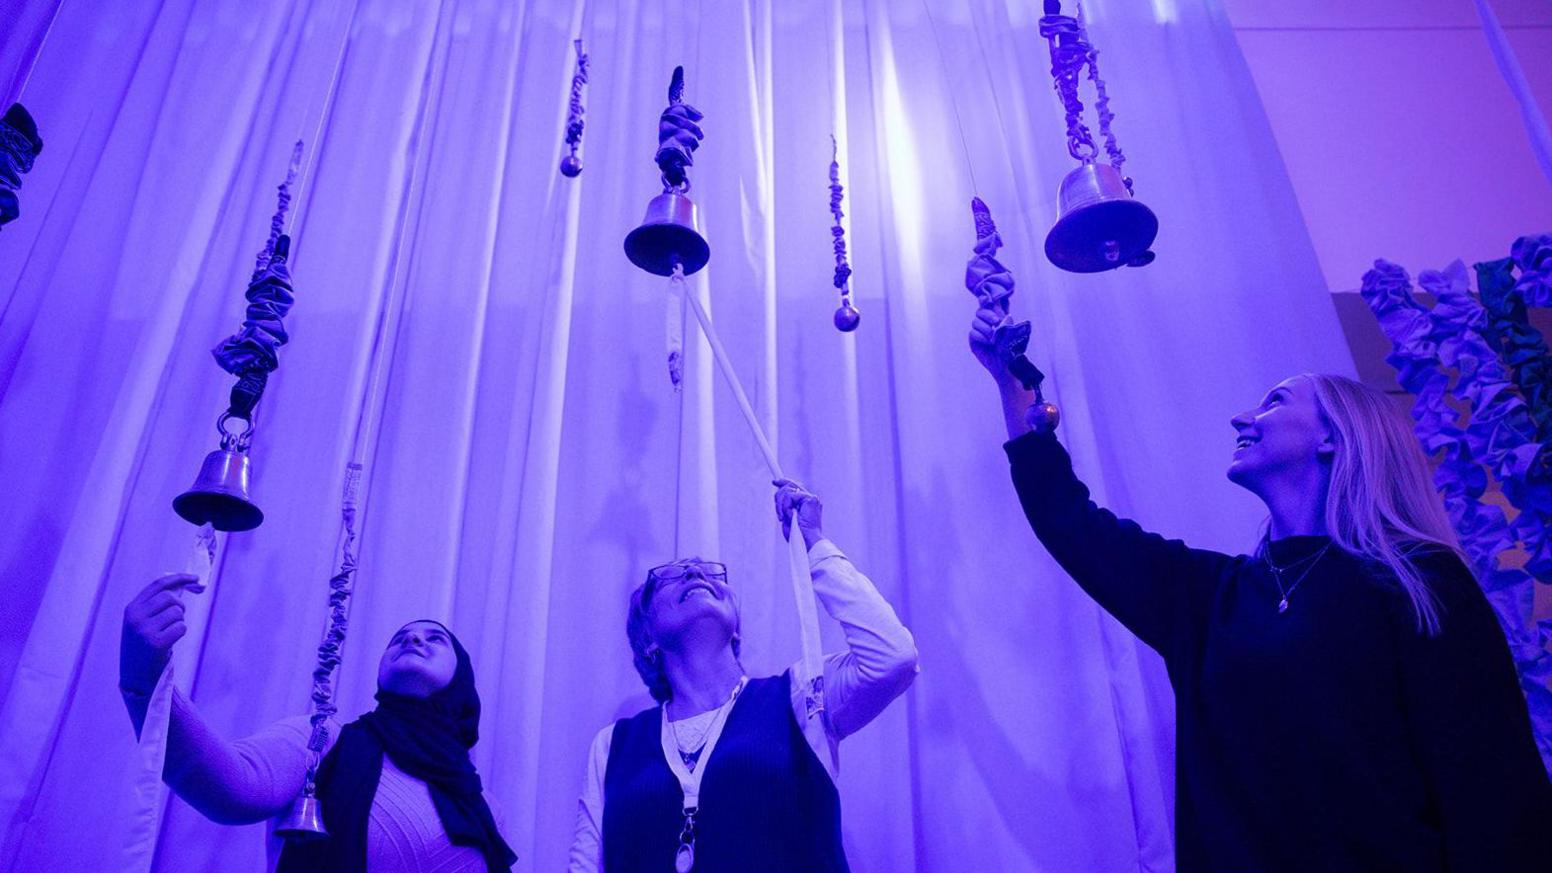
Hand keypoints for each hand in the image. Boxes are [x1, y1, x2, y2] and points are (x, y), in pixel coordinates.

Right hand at [120, 573, 204, 693]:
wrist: (135, 676)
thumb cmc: (143, 646)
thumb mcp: (141, 622)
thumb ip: (154, 605)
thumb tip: (180, 585)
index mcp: (131, 609)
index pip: (157, 585)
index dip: (178, 578)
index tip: (195, 577)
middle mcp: (135, 617)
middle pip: (170, 597)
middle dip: (180, 606)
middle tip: (178, 617)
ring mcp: (144, 630)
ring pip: (177, 612)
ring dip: (179, 621)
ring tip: (169, 633)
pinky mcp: (156, 643)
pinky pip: (181, 627)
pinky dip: (180, 632)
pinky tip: (170, 642)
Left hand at [773, 478, 823, 548]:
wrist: (808, 542)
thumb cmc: (799, 536)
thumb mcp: (788, 519)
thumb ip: (786, 507)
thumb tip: (779, 496)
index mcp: (806, 503)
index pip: (795, 487)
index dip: (784, 482)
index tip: (774, 482)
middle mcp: (810, 499)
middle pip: (789, 486)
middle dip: (778, 498)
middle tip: (780, 515)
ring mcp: (811, 498)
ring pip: (787, 490)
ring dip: (781, 506)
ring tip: (784, 518)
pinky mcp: (810, 499)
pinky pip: (789, 496)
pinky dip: (785, 507)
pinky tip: (790, 516)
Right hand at [968, 300, 1013, 381]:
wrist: (1006, 363)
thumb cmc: (1012, 348)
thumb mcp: (1013, 333)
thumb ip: (1007, 322)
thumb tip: (1005, 314)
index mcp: (997, 316)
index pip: (990, 304)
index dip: (986, 299)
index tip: (987, 299)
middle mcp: (987, 322)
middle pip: (980, 311)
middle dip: (988, 315)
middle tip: (996, 321)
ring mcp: (979, 330)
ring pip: (975, 321)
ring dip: (985, 328)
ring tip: (993, 337)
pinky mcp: (974, 340)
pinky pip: (973, 333)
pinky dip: (980, 336)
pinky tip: (988, 342)